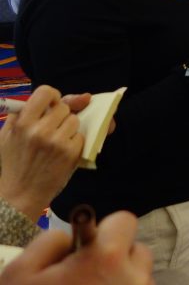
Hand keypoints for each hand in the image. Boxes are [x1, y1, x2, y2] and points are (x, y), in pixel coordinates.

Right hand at [0, 86, 83, 220]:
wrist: (18, 196)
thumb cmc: (13, 162)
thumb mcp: (9, 134)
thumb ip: (30, 111)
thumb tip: (72, 96)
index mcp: (22, 122)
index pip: (46, 91)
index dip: (52, 97)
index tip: (50, 107)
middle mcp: (40, 130)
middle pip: (64, 107)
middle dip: (60, 116)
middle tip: (50, 131)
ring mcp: (56, 142)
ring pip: (74, 121)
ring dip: (69, 129)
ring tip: (55, 143)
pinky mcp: (70, 153)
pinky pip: (81, 136)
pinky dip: (74, 142)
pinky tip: (61, 153)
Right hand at [0, 210, 152, 283]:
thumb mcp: (21, 271)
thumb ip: (49, 241)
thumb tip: (70, 235)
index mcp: (106, 258)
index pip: (124, 221)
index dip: (104, 231)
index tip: (86, 249)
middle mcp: (134, 276)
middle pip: (135, 248)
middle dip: (114, 256)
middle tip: (86, 274)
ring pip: (139, 274)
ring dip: (121, 278)